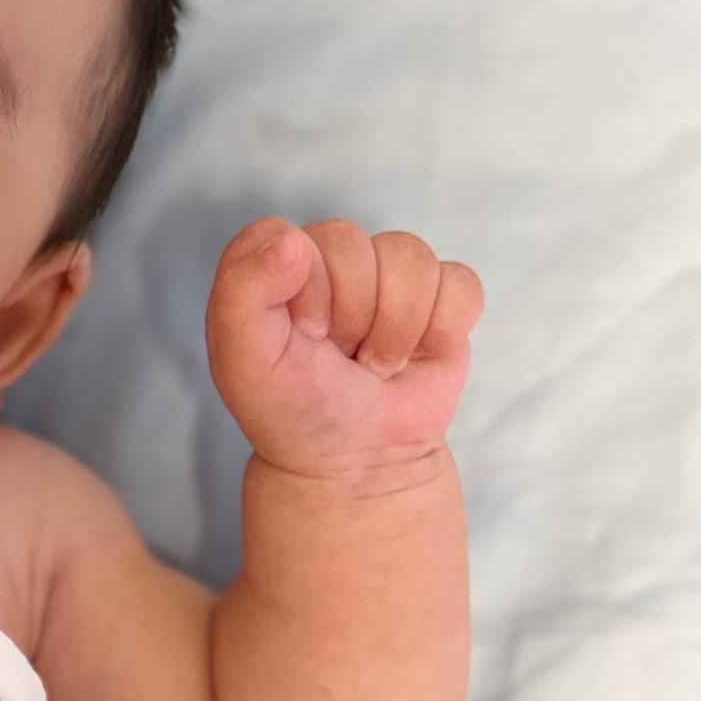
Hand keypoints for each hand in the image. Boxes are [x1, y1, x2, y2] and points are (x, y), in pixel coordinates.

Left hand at [203, 218, 483, 484]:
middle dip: (347, 316)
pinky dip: (442, 331)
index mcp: (271, 262)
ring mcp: (388, 274)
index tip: (299, 336)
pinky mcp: (441, 297)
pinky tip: (416, 357)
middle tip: (337, 356)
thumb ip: (241, 294)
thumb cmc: (293, 408)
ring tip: (373, 362)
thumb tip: (291, 242)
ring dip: (395, 328)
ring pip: (410, 258)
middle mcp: (329, 258)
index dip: (298, 291)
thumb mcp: (243, 362)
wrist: (355, 462)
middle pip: (351, 243)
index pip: (286, 238)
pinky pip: (460, 284)